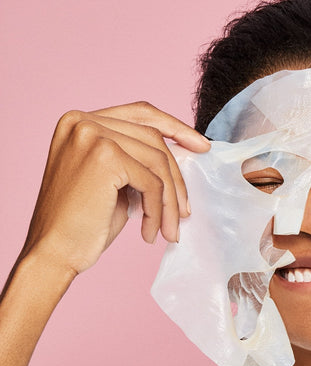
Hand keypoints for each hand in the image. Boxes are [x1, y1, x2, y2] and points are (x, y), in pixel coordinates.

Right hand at [22, 101, 209, 275]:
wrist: (54, 251)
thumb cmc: (82, 222)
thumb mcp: (113, 181)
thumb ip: (137, 160)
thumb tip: (183, 156)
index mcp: (80, 121)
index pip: (140, 113)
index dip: (175, 127)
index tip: (201, 147)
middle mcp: (83, 120)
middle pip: (154, 139)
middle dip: (177, 178)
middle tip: (186, 211)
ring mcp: (92, 134)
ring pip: (158, 162)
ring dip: (170, 202)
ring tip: (169, 230)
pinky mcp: (104, 156)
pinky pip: (152, 183)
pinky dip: (158, 211)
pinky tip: (150, 233)